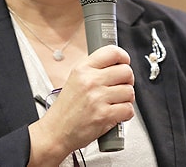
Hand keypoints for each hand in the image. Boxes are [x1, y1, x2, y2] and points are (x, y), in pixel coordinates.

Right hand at [27, 45, 134, 165]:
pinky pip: (129, 109)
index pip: (112, 52)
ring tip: (116, 102)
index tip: (125, 62)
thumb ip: (94, 69)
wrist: (56, 132)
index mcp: (83, 69)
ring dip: (126, 98)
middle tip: (121, 86)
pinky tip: (116, 113)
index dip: (124, 57)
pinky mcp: (105, 116)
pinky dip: (125, 113)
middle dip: (127, 80)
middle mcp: (91, 81)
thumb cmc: (66, 109)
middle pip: (126, 71)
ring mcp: (98, 98)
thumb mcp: (75, 79)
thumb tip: (115, 63)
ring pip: (130, 91)